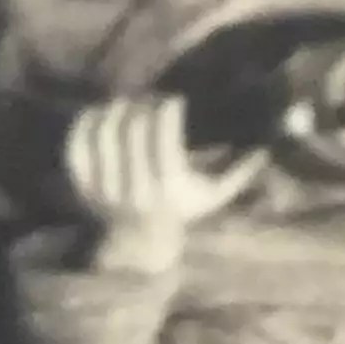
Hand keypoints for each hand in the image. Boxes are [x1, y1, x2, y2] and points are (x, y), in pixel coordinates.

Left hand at [62, 94, 261, 272]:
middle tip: (150, 99)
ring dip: (115, 109)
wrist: (140, 243)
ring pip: (104, 133)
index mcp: (167, 185)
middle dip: (143, 104)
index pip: (161, 132)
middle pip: (132, 127)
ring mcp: (105, 187)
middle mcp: (135, 186)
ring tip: (127, 103)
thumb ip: (240, 170)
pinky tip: (99, 112)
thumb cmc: (183, 210)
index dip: (166, 108)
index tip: (173, 101)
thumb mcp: (215, 194)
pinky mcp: (84, 187)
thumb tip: (267, 145)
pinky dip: (85, 124)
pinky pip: (77, 148)